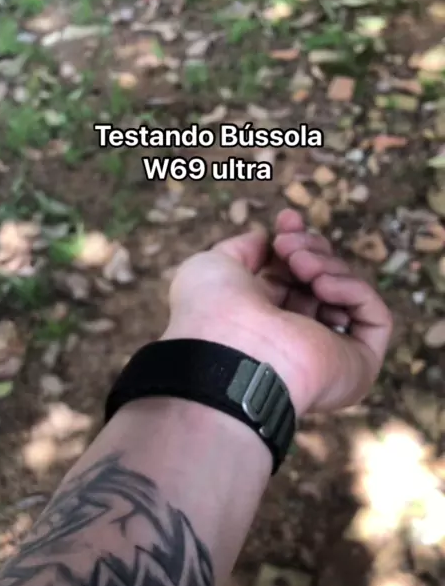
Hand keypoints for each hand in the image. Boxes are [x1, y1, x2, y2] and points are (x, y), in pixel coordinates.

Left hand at [161, 209, 392, 416]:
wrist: (226, 354)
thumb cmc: (211, 314)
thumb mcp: (215, 266)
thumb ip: (244, 249)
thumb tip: (266, 239)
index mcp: (264, 322)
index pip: (294, 276)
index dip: (295, 241)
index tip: (287, 218)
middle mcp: (297, 339)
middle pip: (324, 280)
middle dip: (311, 249)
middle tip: (290, 246)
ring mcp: (329, 355)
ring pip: (348, 294)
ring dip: (327, 266)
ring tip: (300, 265)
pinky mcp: (359, 366)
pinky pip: (375, 317)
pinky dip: (353, 290)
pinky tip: (322, 286)